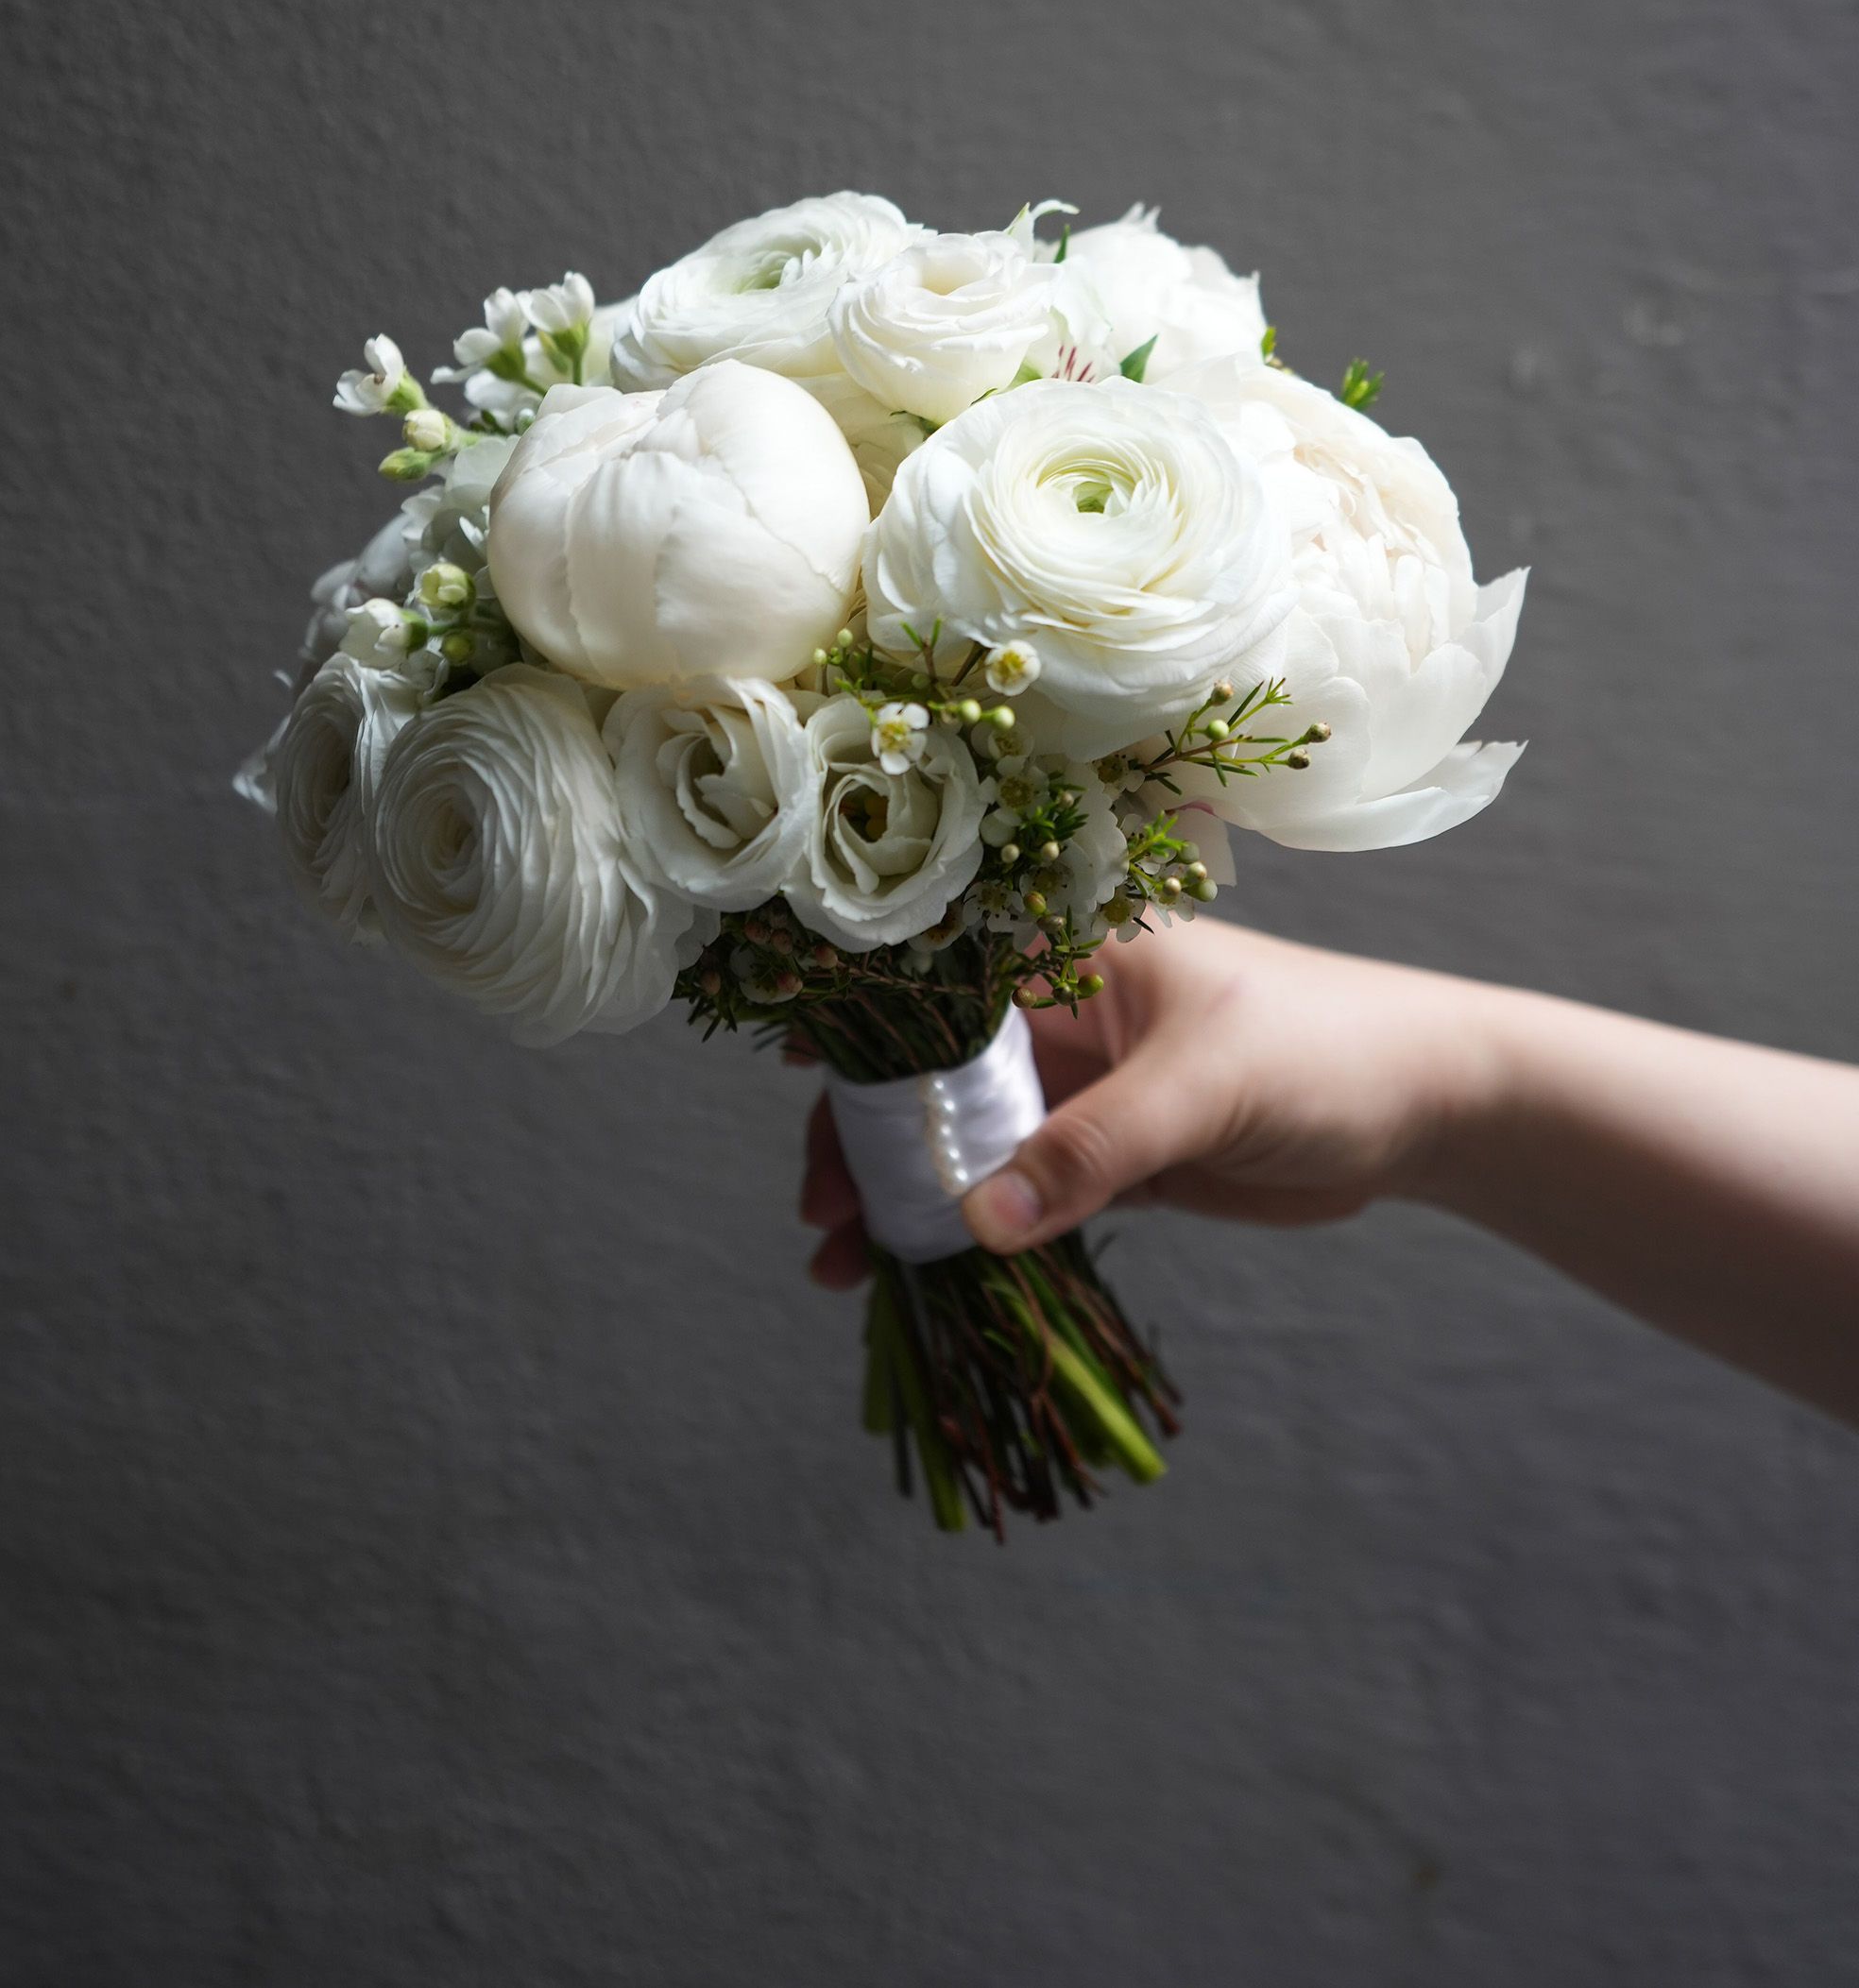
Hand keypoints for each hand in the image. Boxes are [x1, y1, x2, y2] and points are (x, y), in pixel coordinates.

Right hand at [799, 918, 1484, 1285]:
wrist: (1428, 1108)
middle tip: (821, 1209)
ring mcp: (1085, 1089)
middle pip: (934, 1071)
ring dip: (905, 1197)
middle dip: (869, 1135)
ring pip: (966, 1141)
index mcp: (1076, 950)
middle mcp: (1065, 1011)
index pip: (943, 975)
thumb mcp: (1206, 1087)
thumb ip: (1094, 1150)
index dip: (865, 1020)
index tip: (796, 1072)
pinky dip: (968, 1234)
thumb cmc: (1328, 1048)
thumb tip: (980, 1219)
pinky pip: (1019, 1196)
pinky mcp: (1113, 1159)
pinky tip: (917, 1275)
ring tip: (842, 1265)